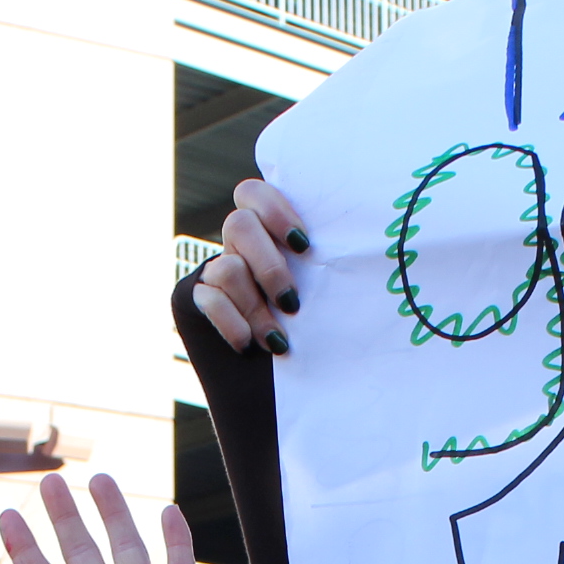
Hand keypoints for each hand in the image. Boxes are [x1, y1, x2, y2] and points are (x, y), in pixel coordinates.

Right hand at [189, 178, 310, 356]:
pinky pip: (209, 300)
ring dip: (254, 307)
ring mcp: (216, 268)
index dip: (274, 211)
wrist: (280, 370)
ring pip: (226, 268)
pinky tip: (249, 344)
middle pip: (237, 226)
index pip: (255, 193)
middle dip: (268, 267)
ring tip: (277, 340)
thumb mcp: (324, 285)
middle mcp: (239, 243)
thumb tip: (363, 254)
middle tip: (292, 303)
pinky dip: (232, 324)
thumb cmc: (317, 317)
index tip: (303, 247)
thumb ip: (327, 263)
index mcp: (268, 229)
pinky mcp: (199, 298)